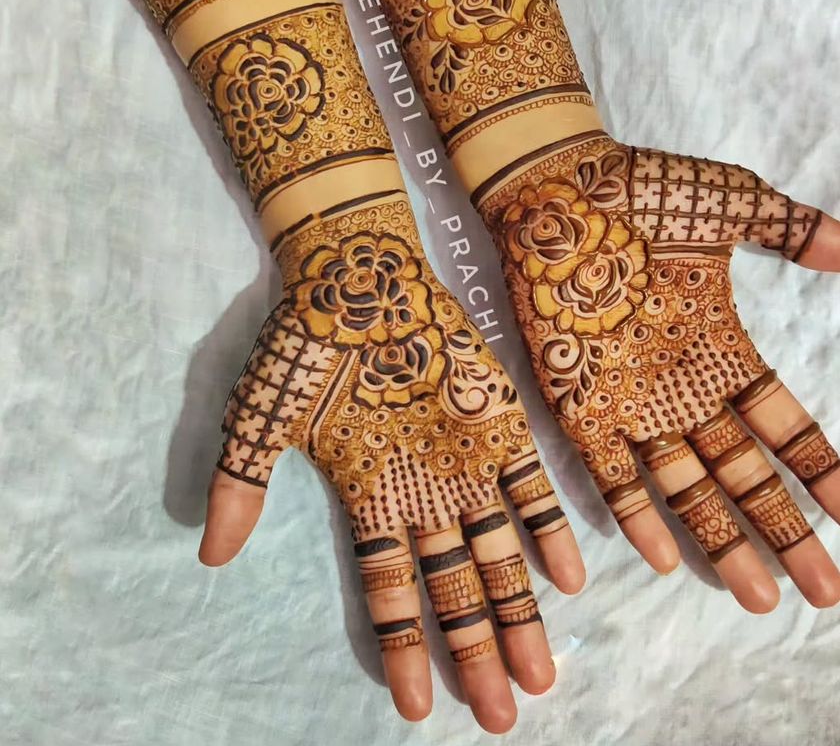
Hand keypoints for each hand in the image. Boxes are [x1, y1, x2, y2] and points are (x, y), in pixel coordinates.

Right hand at [198, 202, 582, 731]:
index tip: (415, 710)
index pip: (389, 591)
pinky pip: (530, 484)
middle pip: (453, 589)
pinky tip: (566, 579)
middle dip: (474, 652)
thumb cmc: (308, 347)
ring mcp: (463, 460)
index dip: (402, 648)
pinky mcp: (497, 421)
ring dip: (518, 610)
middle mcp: (422, 491)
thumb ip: (240, 486)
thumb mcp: (262, 420)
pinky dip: (547, 529)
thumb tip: (210, 557)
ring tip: (540, 677)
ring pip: (497, 552)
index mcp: (369, 498)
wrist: (358, 275)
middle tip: (499, 717)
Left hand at [484, 136, 839, 611]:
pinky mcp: (580, 402)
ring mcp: (631, 399)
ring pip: (687, 486)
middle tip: (824, 592)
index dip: (821, 469)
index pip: (783, 424)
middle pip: (745, 473)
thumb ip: (791, 231)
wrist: (557, 187)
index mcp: (720, 346)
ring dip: (723, 538)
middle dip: (786, 530)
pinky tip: (668, 558)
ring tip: (760, 596)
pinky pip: (610, 471)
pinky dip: (637, 513)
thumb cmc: (643, 194)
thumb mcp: (732, 207)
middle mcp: (681, 386)